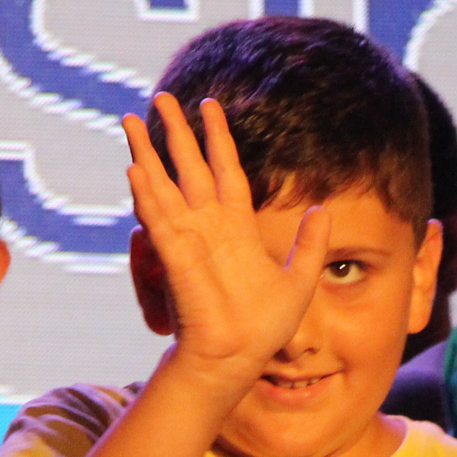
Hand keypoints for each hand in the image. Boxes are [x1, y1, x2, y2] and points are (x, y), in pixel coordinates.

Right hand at [123, 94, 330, 377]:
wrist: (239, 358)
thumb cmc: (264, 326)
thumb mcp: (300, 279)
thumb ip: (310, 245)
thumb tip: (325, 211)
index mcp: (235, 225)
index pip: (224, 169)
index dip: (217, 137)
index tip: (209, 106)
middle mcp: (208, 225)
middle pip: (187, 167)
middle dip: (175, 131)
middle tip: (160, 98)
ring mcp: (188, 239)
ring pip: (163, 185)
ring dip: (147, 153)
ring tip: (131, 120)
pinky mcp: (176, 257)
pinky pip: (159, 220)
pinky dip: (146, 195)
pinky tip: (134, 169)